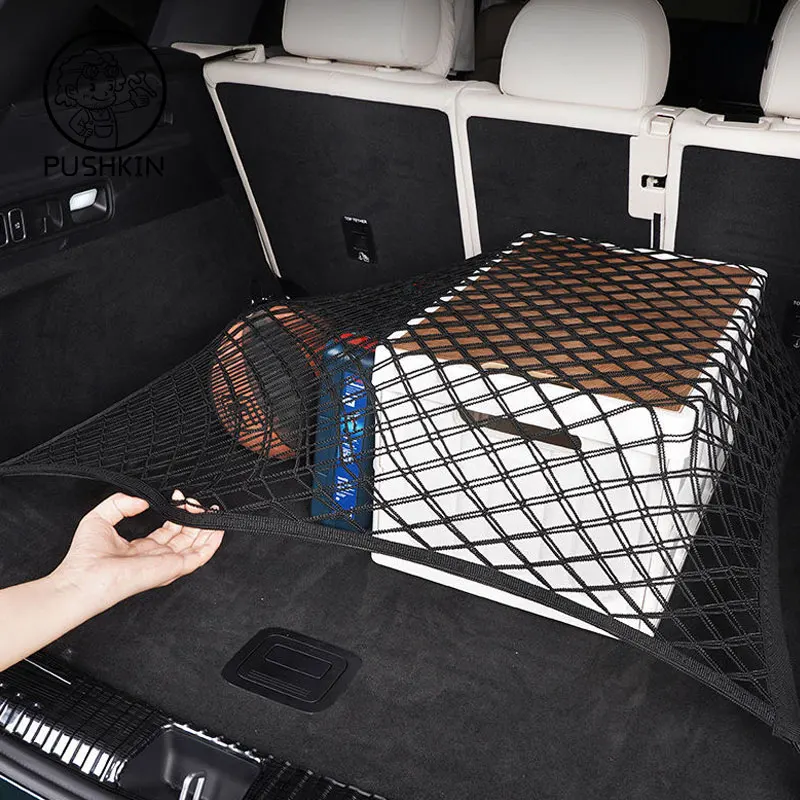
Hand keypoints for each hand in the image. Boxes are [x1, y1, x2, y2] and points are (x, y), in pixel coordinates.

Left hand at [51, 490, 223, 612]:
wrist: (83, 578)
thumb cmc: (85, 557)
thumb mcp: (100, 517)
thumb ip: (121, 502)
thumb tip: (143, 499)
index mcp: (141, 549)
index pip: (168, 531)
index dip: (176, 513)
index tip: (180, 497)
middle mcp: (156, 557)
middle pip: (185, 538)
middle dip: (195, 519)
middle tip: (200, 503)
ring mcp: (165, 564)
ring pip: (196, 546)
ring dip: (207, 529)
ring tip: (214, 513)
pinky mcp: (172, 568)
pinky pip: (200, 556)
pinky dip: (212, 544)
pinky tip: (218, 529)